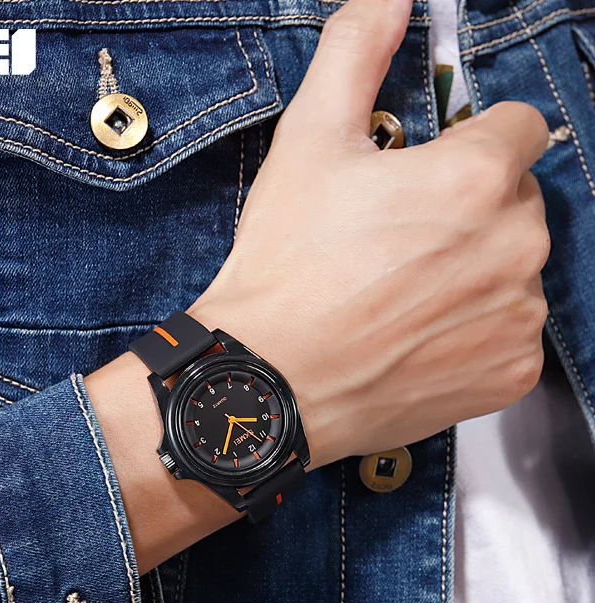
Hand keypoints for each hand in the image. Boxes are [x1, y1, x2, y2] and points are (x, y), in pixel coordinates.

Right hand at [189, 0, 549, 465]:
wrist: (268, 382)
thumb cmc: (285, 269)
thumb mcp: (306, 144)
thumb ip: (355, 53)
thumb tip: (388, 0)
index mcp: (478, 177)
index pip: (515, 128)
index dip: (465, 145)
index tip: (424, 175)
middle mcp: (516, 245)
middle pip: (515, 202)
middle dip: (469, 211)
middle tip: (396, 244)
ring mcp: (517, 316)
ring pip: (513, 269)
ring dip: (472, 272)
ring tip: (398, 297)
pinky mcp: (507, 373)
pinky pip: (509, 334)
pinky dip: (473, 333)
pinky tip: (414, 339)